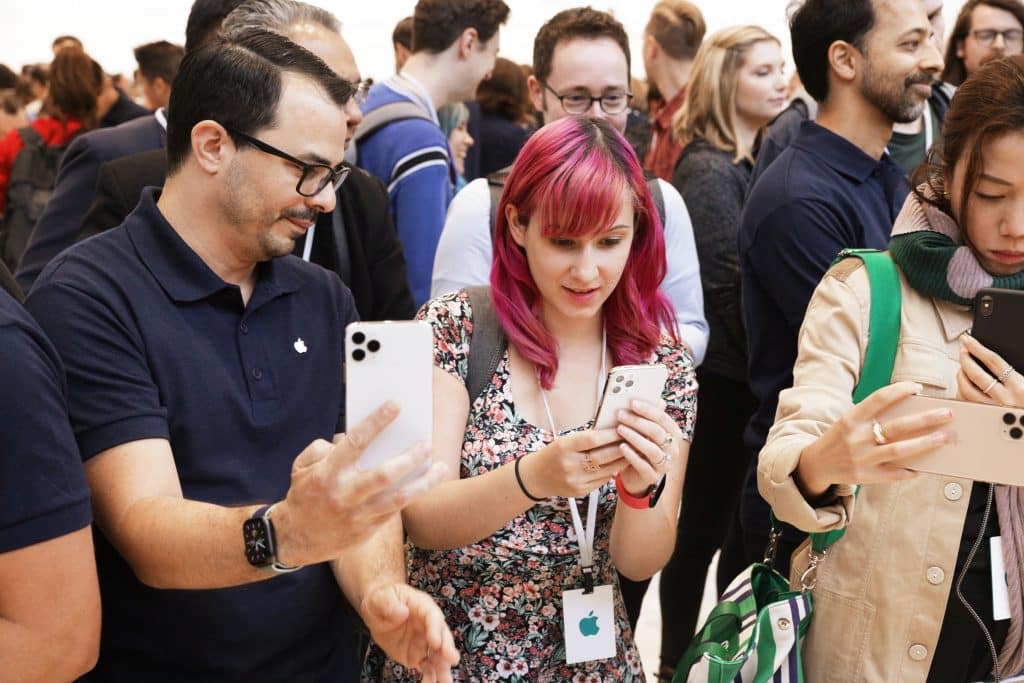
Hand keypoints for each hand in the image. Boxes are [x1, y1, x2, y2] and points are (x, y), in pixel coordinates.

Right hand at [272, 402, 447, 566]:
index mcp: (328, 473)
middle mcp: (345, 494)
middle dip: (410, 457)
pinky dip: (412, 496)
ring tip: (441, 467)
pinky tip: (425, 484)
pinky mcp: (366, 531)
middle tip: (427, 443)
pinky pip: (395, 511)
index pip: (356, 442)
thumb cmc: (304, 494)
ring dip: (424, 482)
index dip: (377, 421)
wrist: (293, 539)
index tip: (396, 405)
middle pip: (385, 474)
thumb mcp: (302, 467)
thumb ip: (323, 448)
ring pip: (398, 498)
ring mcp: (358, 515)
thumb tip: (349, 438)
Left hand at [361, 583, 458, 682]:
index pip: (433, 617)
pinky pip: (427, 667)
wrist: (378, 610)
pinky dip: (430, 676)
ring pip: (438, 655)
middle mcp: (428, 625)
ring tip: (445, 681)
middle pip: (442, 636)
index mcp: (422, 606)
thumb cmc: (381, 599)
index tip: (435, 643)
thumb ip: (389, 604)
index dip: (435, 630)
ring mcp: (424, 641)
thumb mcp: (380, 598)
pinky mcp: (417, 655)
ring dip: (443, 668)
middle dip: (447, 649)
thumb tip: (401, 612)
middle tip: (452, 660)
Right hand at [519, 428, 622, 498]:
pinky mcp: (580, 491)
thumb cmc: (552, 454)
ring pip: (607, 470)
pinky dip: (612, 471)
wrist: (536, 477)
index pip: (593, 439)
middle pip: (603, 456)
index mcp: (564, 447)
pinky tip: (618, 464)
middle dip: (622, 447)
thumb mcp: (564, 441)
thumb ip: (585, 438)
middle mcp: (570, 464)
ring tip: (632, 452)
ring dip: (621, 460)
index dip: (611, 434)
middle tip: (634, 440)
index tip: (623, 428)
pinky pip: (602, 480)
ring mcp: (575, 480)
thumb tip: (611, 431)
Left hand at [613, 400, 683, 494]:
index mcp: (673, 434)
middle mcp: (673, 449)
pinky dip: (632, 455)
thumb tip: (640, 395)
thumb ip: (646, 417)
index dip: (648, 410)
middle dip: (637, 422)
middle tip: (620, 414)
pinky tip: (621, 447)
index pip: (663, 419)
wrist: (635, 475)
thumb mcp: (644, 432)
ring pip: (652, 449)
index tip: (632, 402)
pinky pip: (643, 465)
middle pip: (657, 432)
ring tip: (619, 429)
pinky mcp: (653, 477)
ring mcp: (664, 465)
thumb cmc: (639, 447)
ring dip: (634, 437)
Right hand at [794, 382, 952, 498]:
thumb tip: (909, 414)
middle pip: (897, 426)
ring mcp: (862, 458)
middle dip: (925, 419)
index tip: (918, 388)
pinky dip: (910, 471)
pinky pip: (893, 474)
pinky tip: (923, 469)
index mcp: (851, 419)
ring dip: (925, 443)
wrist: (815, 464)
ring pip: (900, 450)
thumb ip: (872, 418)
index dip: (900, 391)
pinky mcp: (865, 476)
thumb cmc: (839, 439)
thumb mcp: (848, 422)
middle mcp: (857, 437)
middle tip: (947, 414)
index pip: (879, 399)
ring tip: (943, 437)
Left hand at [958, 333, 1023, 406]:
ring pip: (968, 390)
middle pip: (977, 375)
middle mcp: (1006, 399)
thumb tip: (995, 360)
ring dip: (960, 376)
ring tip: (961, 368)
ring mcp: (994, 410)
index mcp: (1020, 387)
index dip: (978, 348)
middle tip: (962, 351)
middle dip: (965, 360)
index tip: (968, 340)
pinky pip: (968, 404)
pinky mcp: (987, 419)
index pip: (993, 361)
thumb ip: (1015, 373)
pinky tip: (962, 387)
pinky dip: (962, 394)